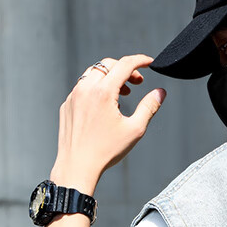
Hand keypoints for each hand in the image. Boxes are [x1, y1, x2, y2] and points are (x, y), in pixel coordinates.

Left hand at [51, 54, 166, 192]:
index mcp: (103, 92)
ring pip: (93, 73)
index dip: (140, 60)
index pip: (124, 64)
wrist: (77, 166)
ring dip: (110, 77)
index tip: (149, 63)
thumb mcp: (134, 129)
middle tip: (138, 83)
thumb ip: (149, 107)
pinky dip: (96, 88)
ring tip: (122, 94)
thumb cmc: (105, 151)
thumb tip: (160, 93)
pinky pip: (82, 87)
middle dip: (125, 69)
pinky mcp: (67, 105)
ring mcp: (73, 96)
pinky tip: (104, 106)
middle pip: (108, 64)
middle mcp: (85, 89)